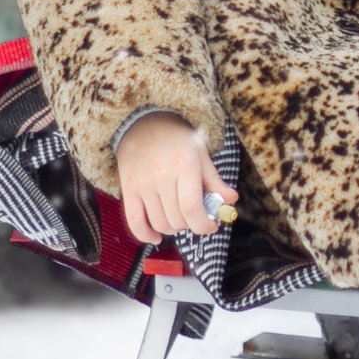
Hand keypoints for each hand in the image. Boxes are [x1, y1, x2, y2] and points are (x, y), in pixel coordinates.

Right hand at [113, 112, 235, 243]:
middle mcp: (162, 176)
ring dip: (173, 228)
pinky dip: (145, 235)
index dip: (204, 225)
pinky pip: (134, 222)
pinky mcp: (128, 189)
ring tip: (179, 218)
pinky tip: (156, 236)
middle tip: (195, 216)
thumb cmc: (176, 137)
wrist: (143, 121)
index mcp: (184, 165)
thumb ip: (214, 179)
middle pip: (177, 219)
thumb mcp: (200, 152)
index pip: (192, 208)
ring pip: (160, 223)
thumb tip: (231, 199)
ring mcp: (143, 184)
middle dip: (191, 224)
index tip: (211, 226)